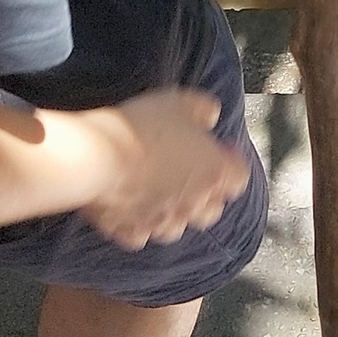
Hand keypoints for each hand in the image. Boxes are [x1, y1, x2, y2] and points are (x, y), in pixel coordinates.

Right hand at [83, 88, 248, 246]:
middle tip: (191, 175)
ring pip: (177, 228)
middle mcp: (192, 204)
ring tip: (161, 195)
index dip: (231, 163)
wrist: (98, 157)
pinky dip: (139, 226)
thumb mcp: (180, 101)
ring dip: (174, 214)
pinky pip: (141, 235)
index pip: (239, 178)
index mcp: (213, 172)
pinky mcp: (129, 233)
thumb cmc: (142, 126)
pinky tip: (131, 209)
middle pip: (212, 210)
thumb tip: (211, 116)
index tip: (220, 150)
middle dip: (207, 195)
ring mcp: (161, 222)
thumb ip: (203, 109)